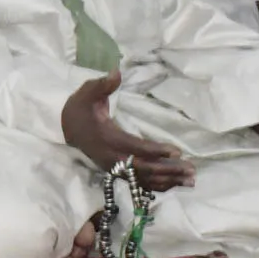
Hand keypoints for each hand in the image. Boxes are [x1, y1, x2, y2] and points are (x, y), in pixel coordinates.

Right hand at [59, 71, 192, 188]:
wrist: (67, 127)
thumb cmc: (81, 108)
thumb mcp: (88, 92)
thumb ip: (103, 84)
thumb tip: (116, 72)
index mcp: (106, 138)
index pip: (134, 147)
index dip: (155, 151)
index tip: (177, 152)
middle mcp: (110, 157)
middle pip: (142, 168)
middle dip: (167, 170)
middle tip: (191, 169)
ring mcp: (114, 167)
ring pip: (142, 179)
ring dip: (167, 180)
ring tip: (190, 180)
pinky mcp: (117, 171)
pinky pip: (139, 182)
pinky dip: (158, 185)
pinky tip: (175, 183)